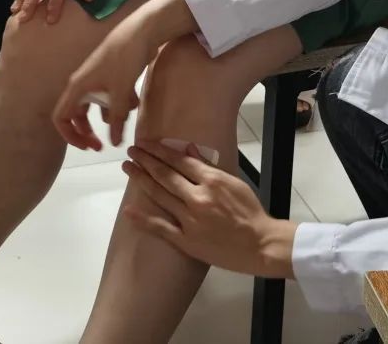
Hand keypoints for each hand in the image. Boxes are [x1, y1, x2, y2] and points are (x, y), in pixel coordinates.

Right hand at [53, 15, 156, 148]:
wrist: (141, 32)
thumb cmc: (124, 60)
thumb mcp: (120, 93)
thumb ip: (116, 119)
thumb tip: (113, 143)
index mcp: (77, 87)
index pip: (61, 117)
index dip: (70, 135)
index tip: (87, 146)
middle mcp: (83, 85)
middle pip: (78, 115)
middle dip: (88, 131)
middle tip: (102, 146)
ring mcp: (97, 80)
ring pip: (97, 107)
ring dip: (111, 115)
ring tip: (127, 114)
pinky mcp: (111, 77)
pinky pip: (111, 97)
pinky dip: (121, 102)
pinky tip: (135, 100)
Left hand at [123, 141, 296, 278]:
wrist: (259, 244)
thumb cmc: (249, 211)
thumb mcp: (234, 182)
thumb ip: (209, 167)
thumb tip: (188, 150)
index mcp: (211, 180)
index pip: (179, 161)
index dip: (160, 151)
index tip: (146, 144)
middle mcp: (198, 197)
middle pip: (165, 175)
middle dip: (146, 160)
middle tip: (132, 151)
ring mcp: (190, 220)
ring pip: (160, 195)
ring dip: (141, 180)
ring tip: (128, 168)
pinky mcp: (186, 240)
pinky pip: (160, 228)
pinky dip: (143, 219)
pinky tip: (128, 209)